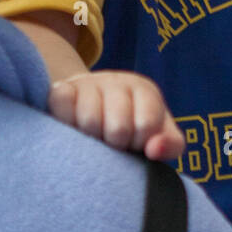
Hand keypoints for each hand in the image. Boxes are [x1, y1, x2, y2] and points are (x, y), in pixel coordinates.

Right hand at [46, 70, 185, 161]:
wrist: (94, 107)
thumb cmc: (131, 127)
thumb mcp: (158, 135)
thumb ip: (170, 145)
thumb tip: (153, 150)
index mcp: (144, 90)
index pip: (146, 125)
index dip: (139, 144)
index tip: (134, 144)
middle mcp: (117, 81)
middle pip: (118, 128)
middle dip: (115, 146)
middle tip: (112, 144)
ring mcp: (88, 83)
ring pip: (89, 121)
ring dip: (90, 141)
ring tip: (93, 139)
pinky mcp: (61, 89)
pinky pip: (62, 104)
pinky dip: (65, 122)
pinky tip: (72, 129)